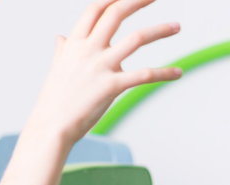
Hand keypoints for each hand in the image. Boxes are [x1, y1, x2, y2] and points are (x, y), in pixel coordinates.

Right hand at [24, 0, 182, 144]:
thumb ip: (62, 51)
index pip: (95, 9)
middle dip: (137, 1)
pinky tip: (178, 73)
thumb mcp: (58, 69)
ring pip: (135, 39)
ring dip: (159, 30)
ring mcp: (100, 67)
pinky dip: (164, 73)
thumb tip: (61, 38)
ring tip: (177, 26)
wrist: (51, 127)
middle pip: (115, 14)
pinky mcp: (112, 86)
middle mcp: (87, 50)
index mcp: (75, 44)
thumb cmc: (55, 100)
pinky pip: (144, 75)